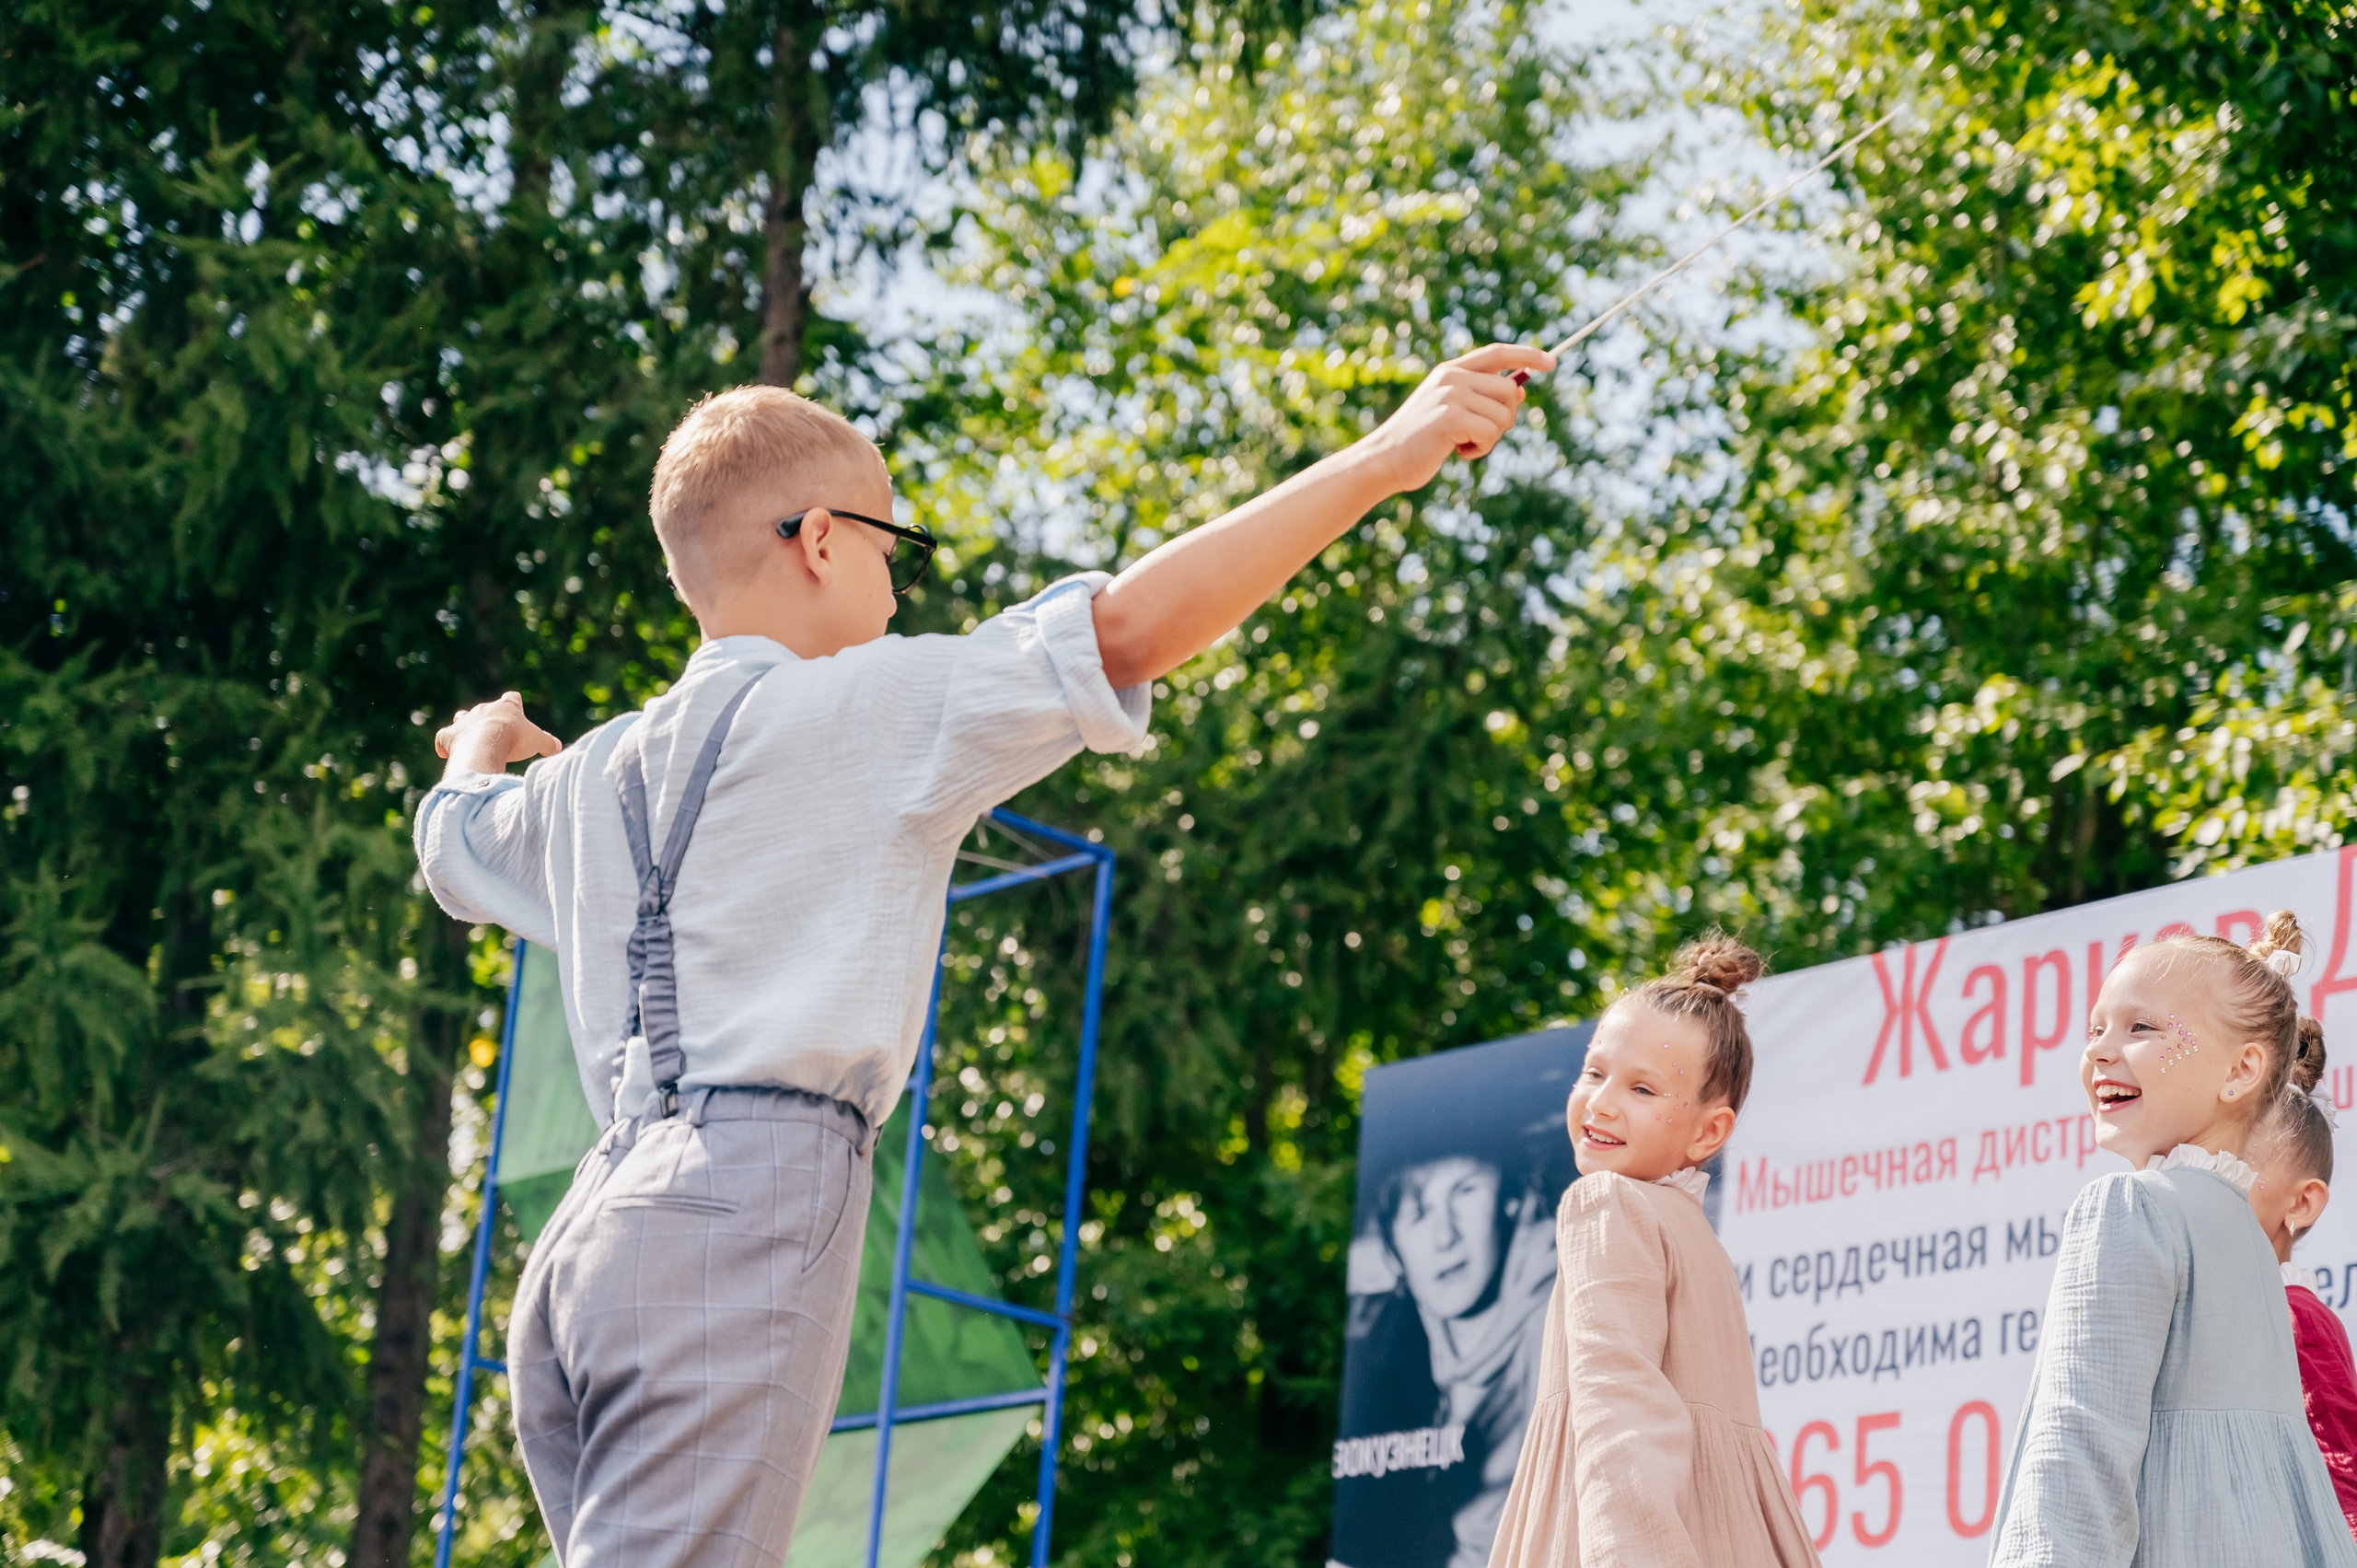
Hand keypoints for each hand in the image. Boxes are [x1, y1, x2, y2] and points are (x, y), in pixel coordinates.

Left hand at [434, 691, 562, 774]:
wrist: (486, 744)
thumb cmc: (515, 739)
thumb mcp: (539, 741)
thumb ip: (549, 743)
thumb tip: (558, 748)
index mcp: (507, 706)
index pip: (512, 698)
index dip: (514, 705)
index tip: (516, 712)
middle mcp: (484, 709)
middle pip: (486, 709)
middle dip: (491, 720)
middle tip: (498, 738)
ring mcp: (464, 721)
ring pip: (462, 717)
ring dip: (466, 727)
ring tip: (472, 740)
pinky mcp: (449, 735)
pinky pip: (443, 737)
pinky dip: (445, 745)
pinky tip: (447, 752)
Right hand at [1360, 342, 1555, 492]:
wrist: (1386, 459)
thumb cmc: (1421, 441)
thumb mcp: (1452, 412)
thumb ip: (1481, 398)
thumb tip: (1521, 390)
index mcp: (1452, 371)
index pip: (1498, 353)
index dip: (1527, 355)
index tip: (1551, 363)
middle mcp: (1452, 377)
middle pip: (1510, 391)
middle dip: (1506, 419)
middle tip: (1481, 435)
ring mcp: (1451, 395)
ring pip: (1504, 415)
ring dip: (1492, 439)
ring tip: (1463, 444)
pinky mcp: (1450, 417)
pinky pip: (1491, 433)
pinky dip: (1481, 449)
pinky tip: (1459, 452)